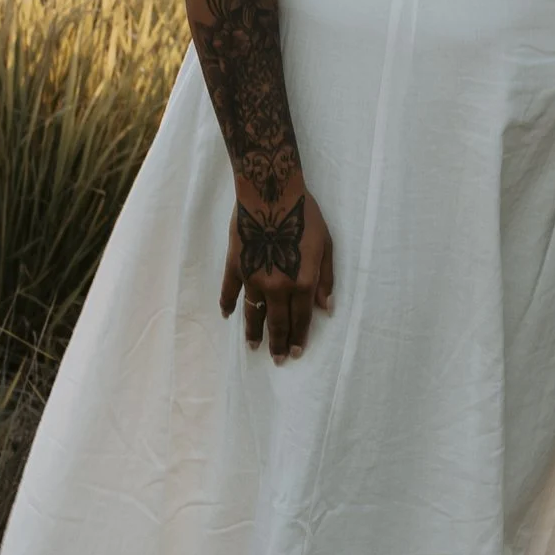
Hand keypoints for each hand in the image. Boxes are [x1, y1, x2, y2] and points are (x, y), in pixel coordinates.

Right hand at [222, 188, 336, 359]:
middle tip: (277, 360)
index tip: (296, 354)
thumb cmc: (305, 216)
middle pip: (276, 323)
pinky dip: (227, 304)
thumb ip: (326, 279)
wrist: (271, 193)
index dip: (299, 338)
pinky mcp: (235, 266)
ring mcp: (253, 278)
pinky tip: (227, 315)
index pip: (300, 320)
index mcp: (302, 282)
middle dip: (278, 344)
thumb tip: (326, 308)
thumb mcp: (326, 245)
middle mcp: (277, 287)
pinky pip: (229, 291)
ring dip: (253, 332)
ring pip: (252, 313)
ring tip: (253, 347)